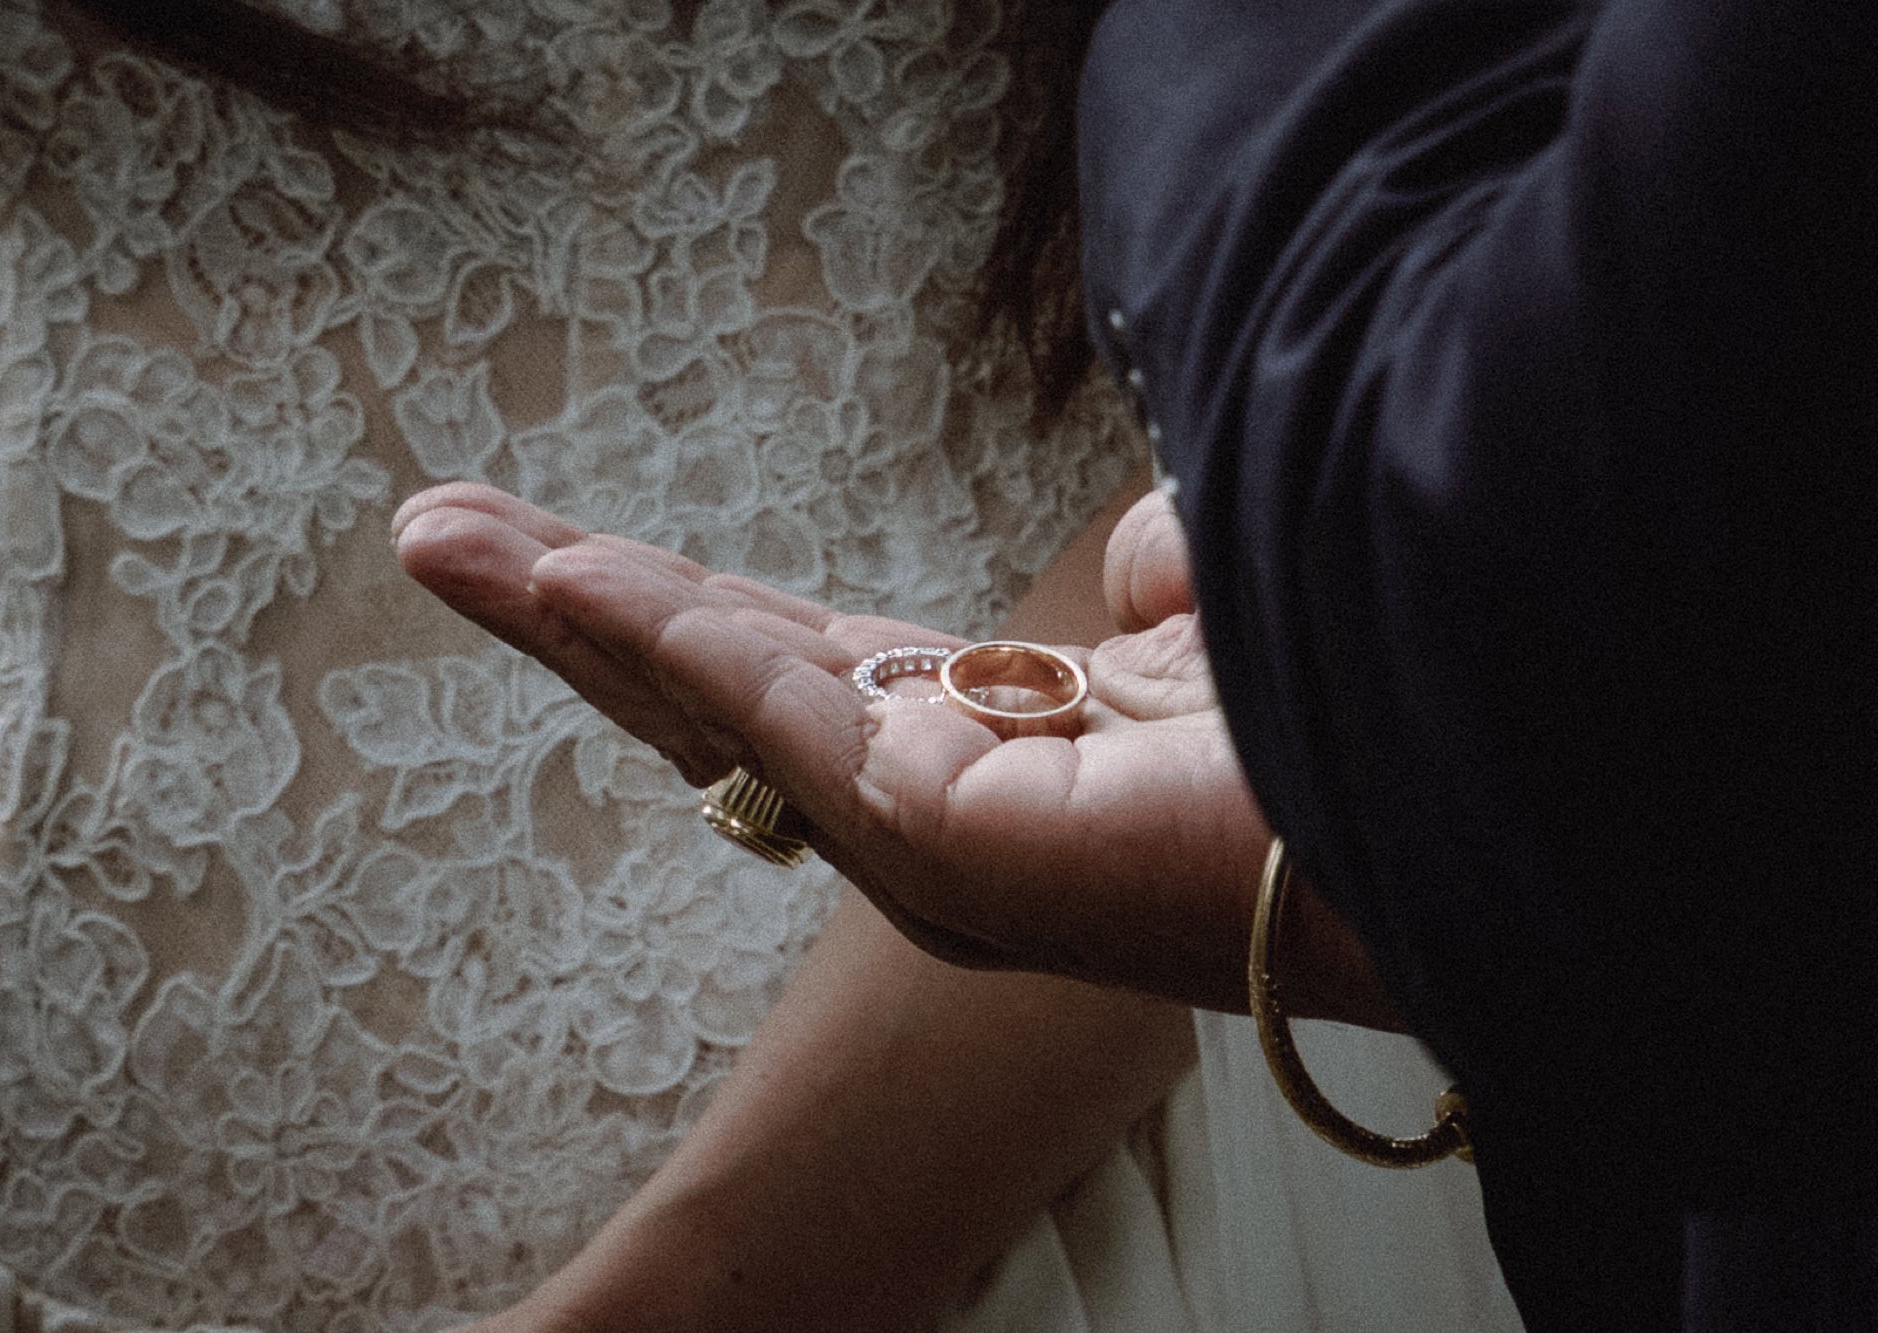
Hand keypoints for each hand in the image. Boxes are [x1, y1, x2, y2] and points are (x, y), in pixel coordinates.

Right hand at [393, 483, 1389, 1019]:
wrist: (1459, 805)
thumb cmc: (1352, 716)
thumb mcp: (1227, 619)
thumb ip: (1156, 582)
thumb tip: (1143, 558)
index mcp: (1002, 748)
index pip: (803, 664)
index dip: (687, 605)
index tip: (581, 550)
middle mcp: (949, 806)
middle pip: (721, 689)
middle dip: (578, 612)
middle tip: (442, 533)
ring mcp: (937, 841)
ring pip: (719, 705)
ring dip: (580, 616)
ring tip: (444, 539)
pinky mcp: (954, 849)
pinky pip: (788, 722)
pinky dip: (678, 645)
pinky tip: (571, 581)